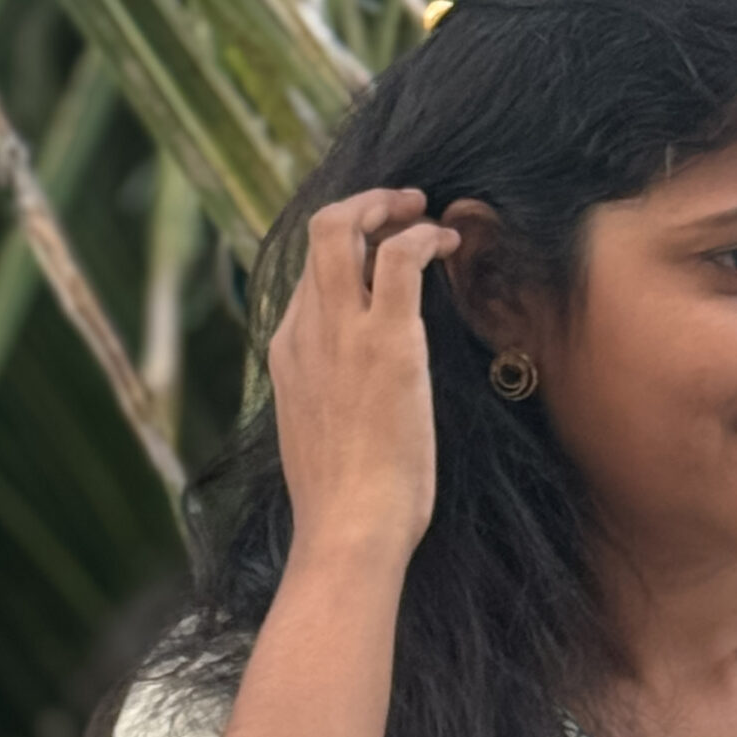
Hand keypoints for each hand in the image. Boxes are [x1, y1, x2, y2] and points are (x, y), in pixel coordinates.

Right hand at [265, 187, 458, 569]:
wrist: (348, 530)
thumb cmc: (347, 508)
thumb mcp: (324, 444)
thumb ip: (332, 408)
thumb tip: (359, 411)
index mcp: (288, 356)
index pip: (308, 281)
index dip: (346, 255)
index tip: (379, 253)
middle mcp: (304, 333)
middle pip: (316, 236)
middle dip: (360, 207)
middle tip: (402, 206)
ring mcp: (339, 333)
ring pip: (343, 229)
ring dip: (388, 206)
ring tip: (426, 211)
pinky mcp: (385, 341)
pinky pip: (398, 257)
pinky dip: (423, 236)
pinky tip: (448, 243)